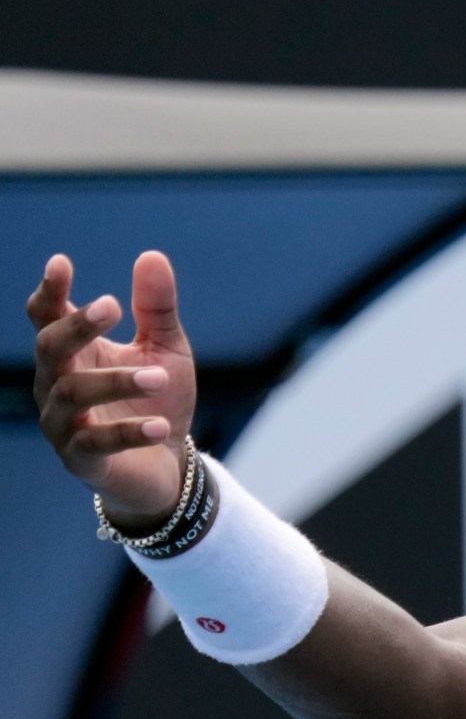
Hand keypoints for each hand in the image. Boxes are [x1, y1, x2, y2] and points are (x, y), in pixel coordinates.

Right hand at [25, 251, 197, 529]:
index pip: (47, 317)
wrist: (167, 463)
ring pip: (74, 393)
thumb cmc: (159, 398)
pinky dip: (129, 432)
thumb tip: (153, 255)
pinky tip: (161, 425)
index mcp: (74, 352)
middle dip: (77, 326)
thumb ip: (156, 308)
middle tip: (113, 306)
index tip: (61, 263)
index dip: (50, 291)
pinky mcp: (82, 460)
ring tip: (160, 377)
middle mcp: (56, 384)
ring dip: (118, 381)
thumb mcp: (165, 349)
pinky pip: (97, 443)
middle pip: (50, 348)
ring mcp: (64, 423)